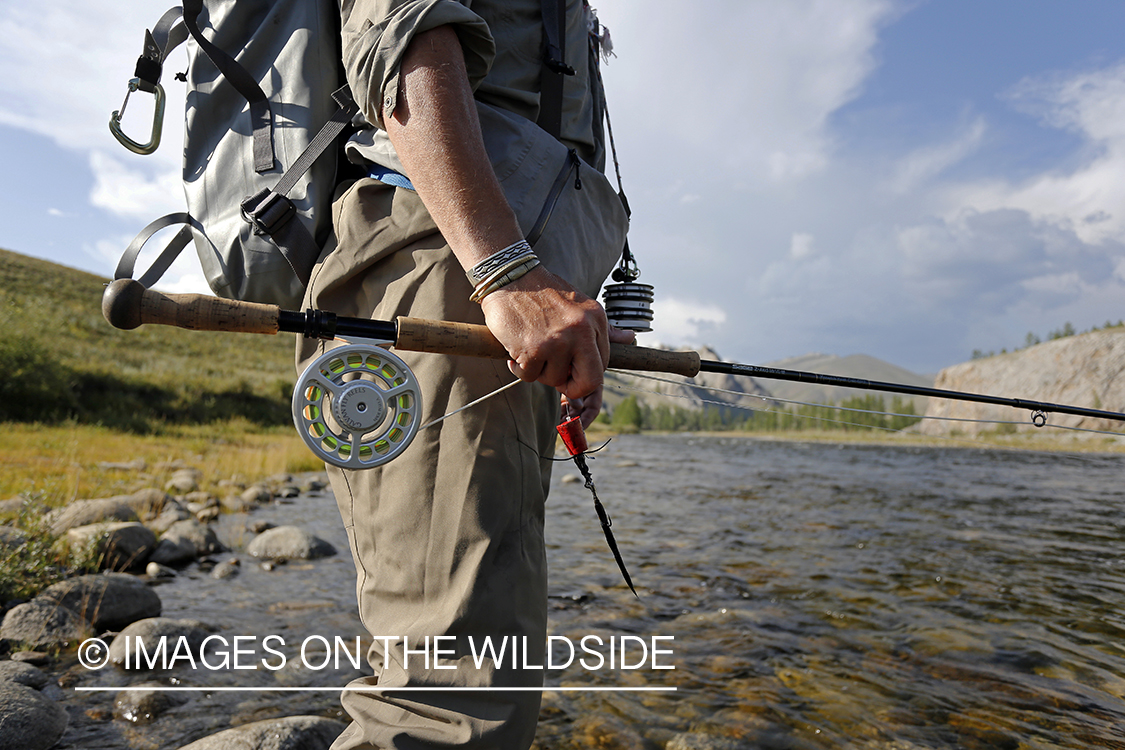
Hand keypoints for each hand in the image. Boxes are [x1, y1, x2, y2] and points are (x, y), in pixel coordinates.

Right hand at [479, 265, 609, 399]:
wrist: (510, 276)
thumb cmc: (543, 292)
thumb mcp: (581, 305)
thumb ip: (604, 328)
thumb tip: (629, 339)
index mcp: (596, 320)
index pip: (603, 365)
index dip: (585, 374)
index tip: (570, 369)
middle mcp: (581, 330)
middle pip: (589, 382)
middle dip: (573, 387)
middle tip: (557, 377)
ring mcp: (557, 341)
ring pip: (554, 379)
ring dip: (539, 371)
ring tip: (531, 349)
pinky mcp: (533, 349)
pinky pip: (529, 376)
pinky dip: (520, 368)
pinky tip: (517, 349)